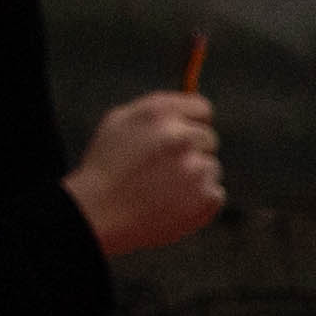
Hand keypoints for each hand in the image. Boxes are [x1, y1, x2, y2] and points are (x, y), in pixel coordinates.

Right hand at [70, 91, 225, 256]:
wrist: (100, 214)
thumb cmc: (107, 167)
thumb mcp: (120, 124)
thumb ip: (158, 111)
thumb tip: (188, 101)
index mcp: (159, 113)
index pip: (202, 108)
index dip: (195, 122)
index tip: (188, 134)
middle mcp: (181, 137)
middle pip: (209, 138)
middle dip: (194, 150)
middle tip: (166, 168)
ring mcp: (196, 168)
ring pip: (212, 167)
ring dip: (195, 177)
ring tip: (163, 189)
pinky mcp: (206, 196)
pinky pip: (215, 193)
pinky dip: (200, 201)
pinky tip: (172, 204)